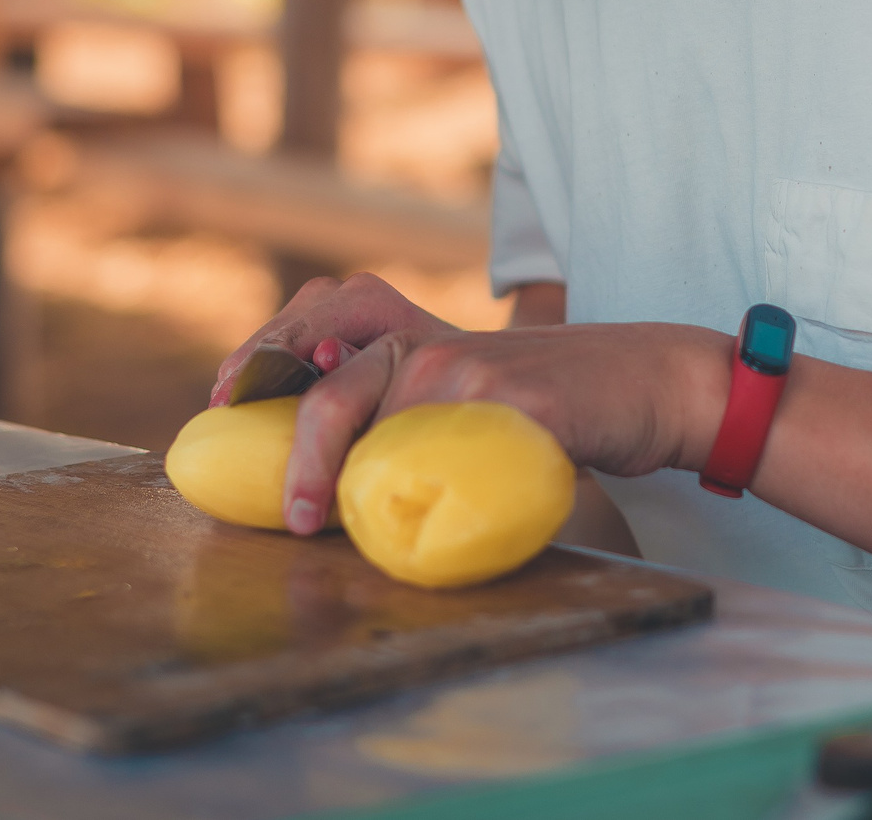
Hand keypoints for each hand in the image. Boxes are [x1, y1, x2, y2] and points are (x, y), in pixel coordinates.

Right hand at [208, 272, 460, 406]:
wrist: (469, 361)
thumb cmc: (448, 380)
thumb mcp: (415, 382)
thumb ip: (368, 373)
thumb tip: (323, 359)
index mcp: (363, 301)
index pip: (291, 335)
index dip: (257, 370)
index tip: (230, 405)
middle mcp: (342, 291)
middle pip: (274, 332)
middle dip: (244, 371)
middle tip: (219, 411)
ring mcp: (330, 299)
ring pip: (271, 335)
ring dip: (248, 371)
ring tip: (225, 409)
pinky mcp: (322, 318)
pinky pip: (280, 341)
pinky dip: (262, 370)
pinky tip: (247, 399)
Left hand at [277, 318, 728, 534]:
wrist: (646, 383)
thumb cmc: (552, 404)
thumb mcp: (470, 396)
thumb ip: (409, 419)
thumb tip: (335, 488)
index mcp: (410, 339)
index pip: (313, 352)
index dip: (261, 373)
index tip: (226, 411)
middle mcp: (430, 348)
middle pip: (332, 398)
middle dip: (298, 463)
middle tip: (295, 521)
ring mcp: (469, 373)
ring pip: (386, 441)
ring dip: (363, 495)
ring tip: (353, 532)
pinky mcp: (516, 403)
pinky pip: (455, 466)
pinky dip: (438, 503)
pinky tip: (441, 524)